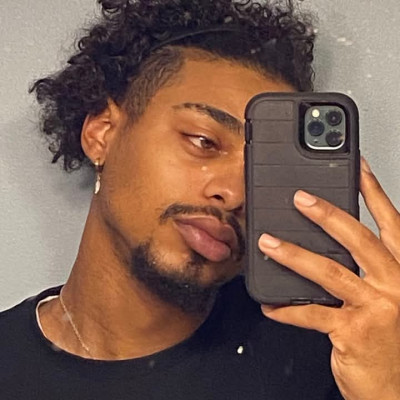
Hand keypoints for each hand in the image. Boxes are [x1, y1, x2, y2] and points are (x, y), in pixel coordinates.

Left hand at [258, 158, 399, 399]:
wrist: (398, 388)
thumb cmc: (391, 339)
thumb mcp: (386, 296)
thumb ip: (365, 269)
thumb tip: (327, 245)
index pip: (389, 222)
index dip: (372, 192)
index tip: (356, 167)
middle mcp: (395, 284)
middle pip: (358, 238)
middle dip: (326, 214)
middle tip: (300, 198)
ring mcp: (376, 307)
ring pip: (330, 270)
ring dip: (294, 254)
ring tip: (268, 242)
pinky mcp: (354, 330)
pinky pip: (312, 314)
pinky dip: (287, 308)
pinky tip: (270, 304)